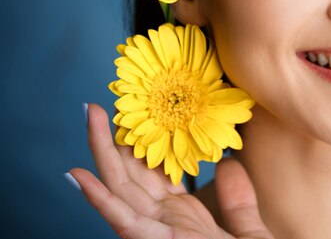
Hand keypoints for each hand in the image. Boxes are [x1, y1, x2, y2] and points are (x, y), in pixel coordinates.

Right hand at [68, 104, 272, 238]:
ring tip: (91, 116)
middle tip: (100, 105)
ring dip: (101, 153)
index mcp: (184, 218)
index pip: (155, 174)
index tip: (136, 112)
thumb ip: (239, 201)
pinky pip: (124, 221)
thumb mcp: (249, 233)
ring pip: (121, 189)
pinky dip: (100, 200)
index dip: (142, 144)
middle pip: (131, 175)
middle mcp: (164, 222)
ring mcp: (157, 234)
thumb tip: (229, 164)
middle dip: (114, 139)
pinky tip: (81, 176)